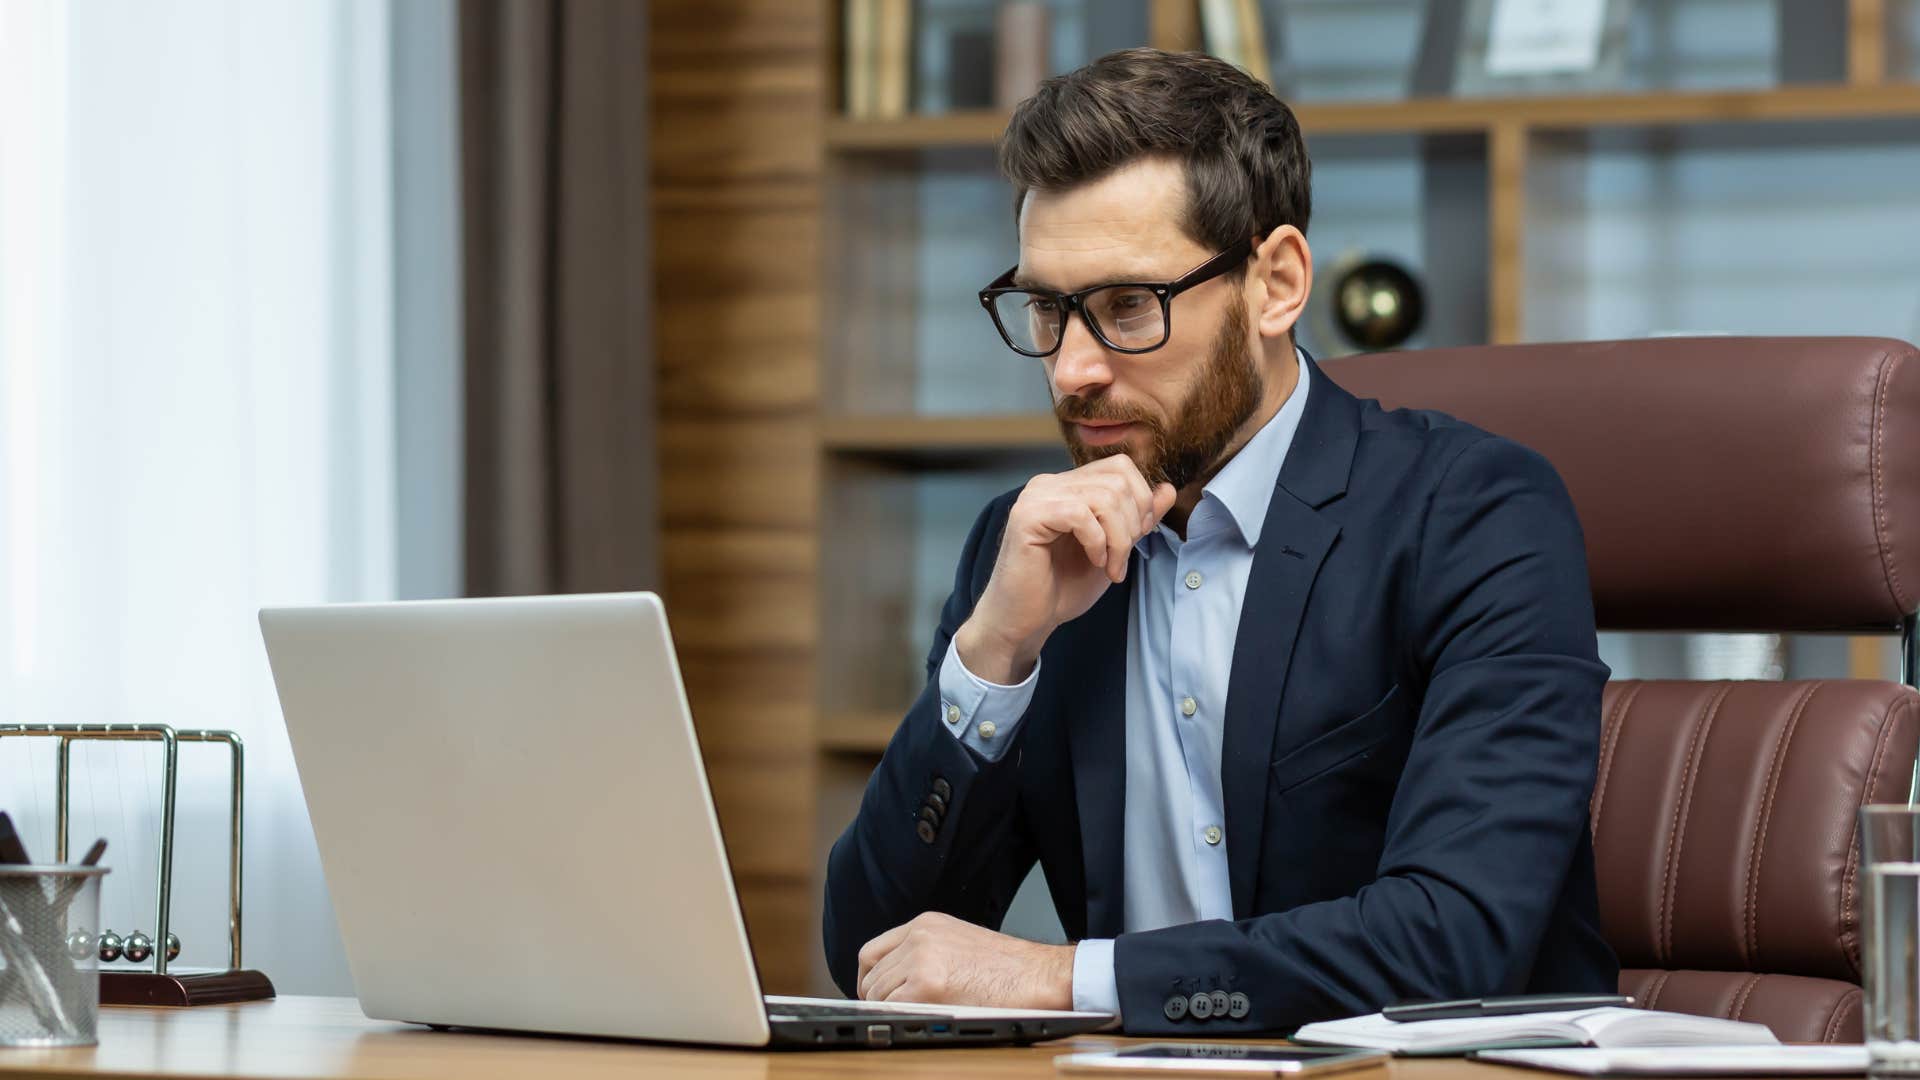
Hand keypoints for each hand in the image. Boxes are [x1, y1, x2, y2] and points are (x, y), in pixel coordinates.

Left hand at [856, 912, 1074, 1009]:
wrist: (1038, 975)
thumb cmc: (1010, 967)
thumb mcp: (959, 941)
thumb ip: (926, 950)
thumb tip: (896, 979)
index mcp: (925, 924)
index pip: (873, 951)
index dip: (869, 978)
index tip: (875, 994)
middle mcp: (918, 937)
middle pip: (871, 976)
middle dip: (879, 999)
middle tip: (895, 1014)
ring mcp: (920, 960)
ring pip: (878, 995)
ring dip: (891, 1010)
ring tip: (916, 1017)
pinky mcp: (926, 986)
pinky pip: (892, 1009)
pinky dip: (901, 1019)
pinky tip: (922, 1020)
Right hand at [955, 456, 1176, 682]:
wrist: (1027, 620)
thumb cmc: (1062, 587)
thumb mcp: (1113, 549)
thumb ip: (1138, 518)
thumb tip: (1167, 488)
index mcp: (1068, 486)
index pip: (1120, 467)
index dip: (1141, 500)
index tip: (1137, 538)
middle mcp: (1050, 484)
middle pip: (1117, 479)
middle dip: (1133, 522)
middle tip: (1122, 558)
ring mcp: (1037, 497)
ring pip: (1104, 496)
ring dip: (1118, 538)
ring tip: (1110, 566)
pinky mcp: (1027, 516)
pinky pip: (1080, 513)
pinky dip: (1097, 541)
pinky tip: (1093, 561)